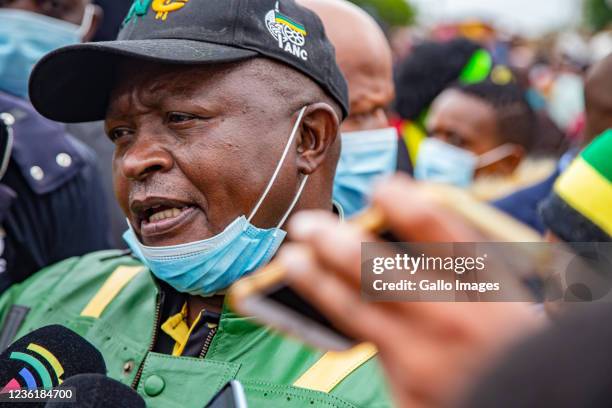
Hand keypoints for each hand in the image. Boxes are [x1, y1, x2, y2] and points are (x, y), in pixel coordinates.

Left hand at [276, 175, 542, 407]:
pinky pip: (369, 352)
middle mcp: (451, 319)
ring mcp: (424, 360)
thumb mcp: (509, 297)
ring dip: (316, 280)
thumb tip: (406, 225)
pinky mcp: (406, 394)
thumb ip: (464, 262)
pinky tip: (325, 307)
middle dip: (334, 242)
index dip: (401, 201)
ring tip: (291, 259)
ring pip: (354, 311)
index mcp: (485, 286)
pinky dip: (347, 325)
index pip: (435, 228)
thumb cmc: (516, 347)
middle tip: (305, 224)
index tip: (381, 187)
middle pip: (377, 269)